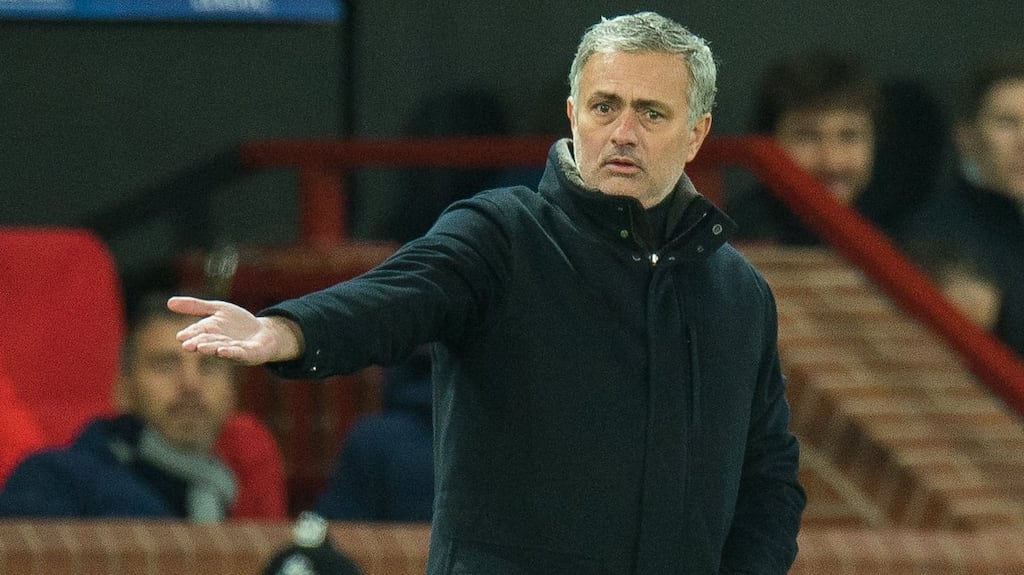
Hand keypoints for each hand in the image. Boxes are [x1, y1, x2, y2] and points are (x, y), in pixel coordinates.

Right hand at [167, 296, 304, 365]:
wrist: (264, 333)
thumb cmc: (238, 323)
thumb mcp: (218, 309)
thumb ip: (196, 306)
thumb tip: (169, 302)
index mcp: (210, 332)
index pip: (198, 332)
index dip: (190, 334)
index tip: (180, 336)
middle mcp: (219, 343)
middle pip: (207, 343)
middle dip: (197, 344)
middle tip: (186, 345)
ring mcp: (233, 350)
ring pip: (220, 349)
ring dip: (211, 349)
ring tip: (201, 347)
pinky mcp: (248, 354)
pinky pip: (238, 354)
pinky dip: (231, 352)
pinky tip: (223, 351)